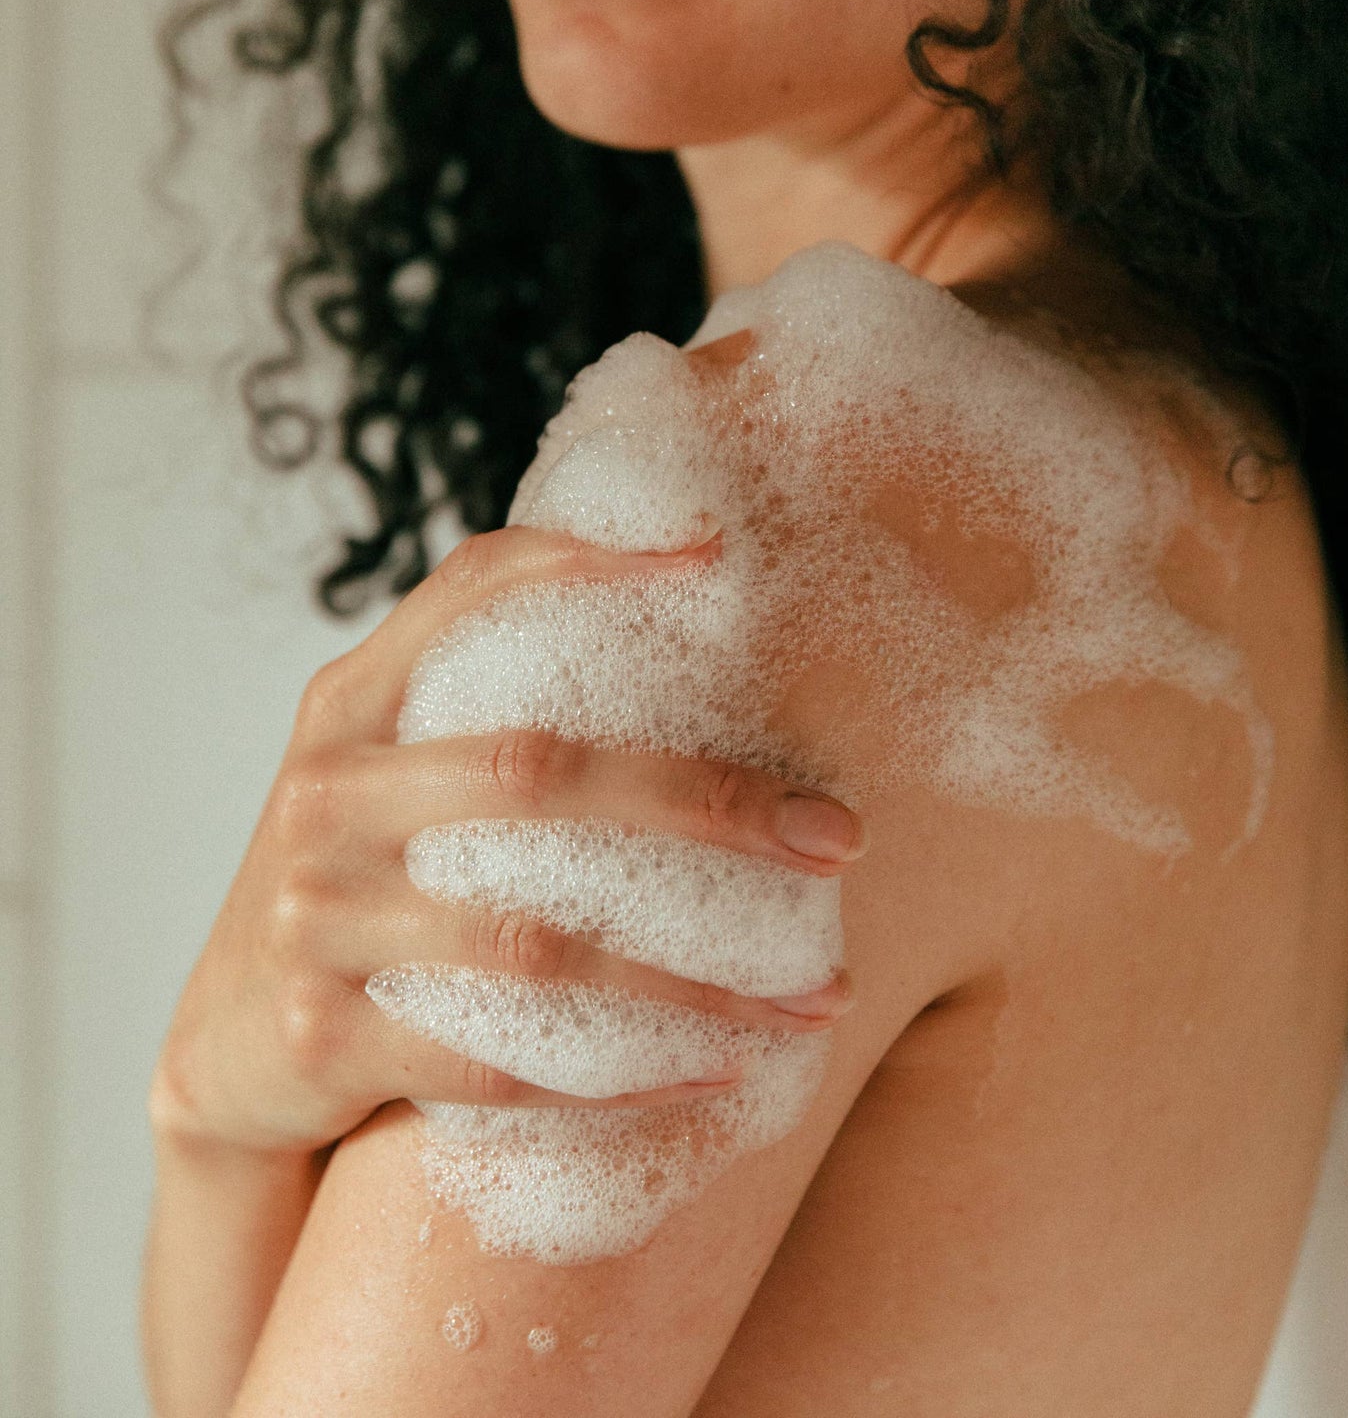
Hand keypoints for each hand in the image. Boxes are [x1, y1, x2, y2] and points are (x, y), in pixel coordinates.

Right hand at [149, 525, 863, 1158]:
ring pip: (537, 946)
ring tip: (818, 998)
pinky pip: (501, 1065)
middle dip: (709, 803)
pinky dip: (624, 1079)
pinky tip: (722, 1076)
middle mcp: (326, 794)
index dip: (588, 560)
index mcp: (350, 705)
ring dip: (697, 981)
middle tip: (838, 838)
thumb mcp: (386, 771)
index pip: (469, 589)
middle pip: (538, 772)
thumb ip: (482, 708)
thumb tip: (679, 611)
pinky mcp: (324, 1039)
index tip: (715, 555)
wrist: (221, 1048)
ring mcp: (314, 919)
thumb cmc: (358, 880)